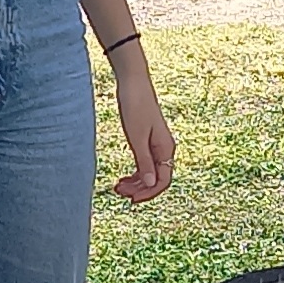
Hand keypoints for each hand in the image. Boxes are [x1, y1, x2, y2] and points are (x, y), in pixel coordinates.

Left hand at [111, 62, 175, 202]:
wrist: (133, 82)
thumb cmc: (135, 106)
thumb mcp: (137, 138)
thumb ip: (144, 162)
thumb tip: (151, 184)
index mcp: (165, 148)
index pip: (162, 181)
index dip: (148, 193)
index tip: (131, 200)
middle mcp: (164, 148)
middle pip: (156, 179)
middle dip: (139, 189)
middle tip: (119, 192)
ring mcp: (156, 144)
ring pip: (150, 173)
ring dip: (136, 183)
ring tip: (118, 187)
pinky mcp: (147, 140)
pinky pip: (145, 163)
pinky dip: (135, 173)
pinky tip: (123, 178)